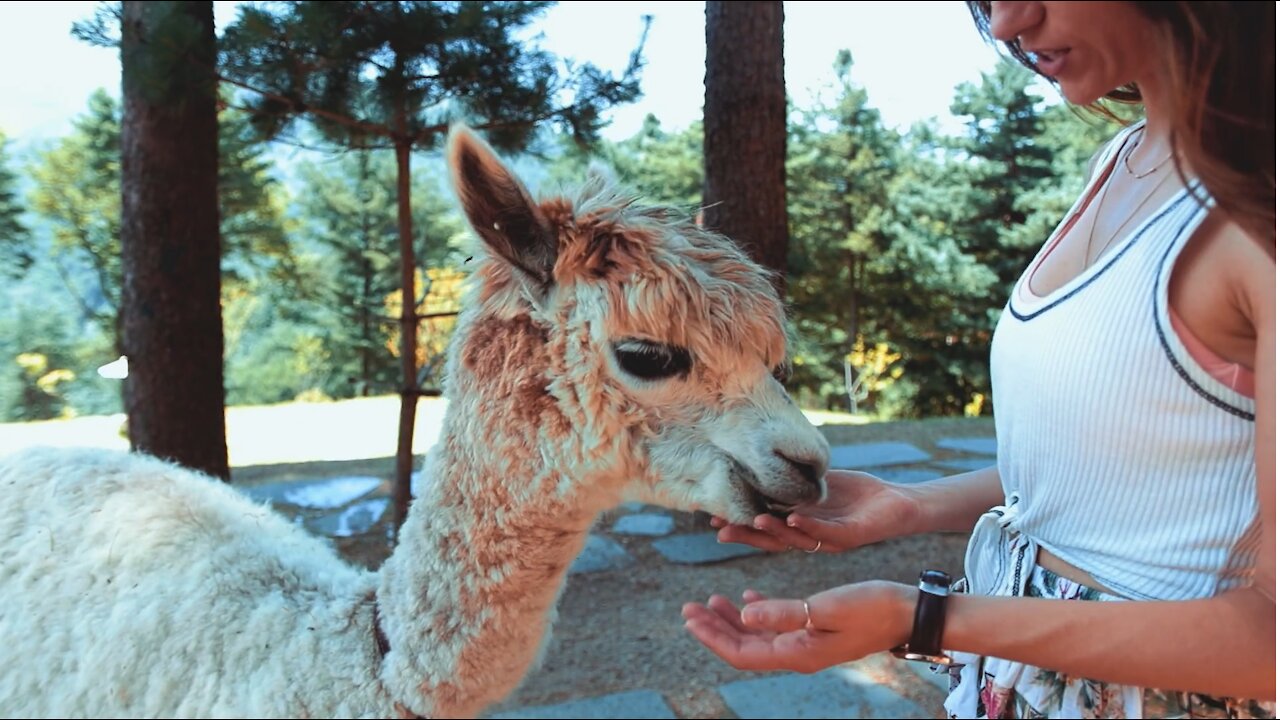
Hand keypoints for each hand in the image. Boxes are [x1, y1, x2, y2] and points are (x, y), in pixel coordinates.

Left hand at [681, 581, 914, 673]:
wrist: (909, 613)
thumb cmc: (872, 607)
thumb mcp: (826, 606)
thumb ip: (784, 612)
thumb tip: (744, 616)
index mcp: (798, 653)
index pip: (743, 653)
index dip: (712, 637)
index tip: (689, 618)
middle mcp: (799, 654)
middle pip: (745, 647)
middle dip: (714, 628)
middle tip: (688, 607)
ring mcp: (807, 644)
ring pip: (758, 636)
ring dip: (732, 620)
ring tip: (709, 600)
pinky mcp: (816, 631)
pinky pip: (777, 627)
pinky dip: (758, 612)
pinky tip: (747, 598)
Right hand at [710, 470, 921, 553]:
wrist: (898, 502)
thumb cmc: (857, 494)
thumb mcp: (818, 485)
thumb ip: (792, 482)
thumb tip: (759, 466)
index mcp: (801, 527)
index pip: (765, 528)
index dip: (740, 525)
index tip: (714, 520)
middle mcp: (811, 538)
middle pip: (773, 540)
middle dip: (747, 534)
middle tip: (721, 530)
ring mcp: (829, 540)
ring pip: (797, 539)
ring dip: (775, 531)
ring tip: (755, 519)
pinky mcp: (851, 536)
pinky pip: (826, 534)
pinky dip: (809, 526)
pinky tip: (794, 518)